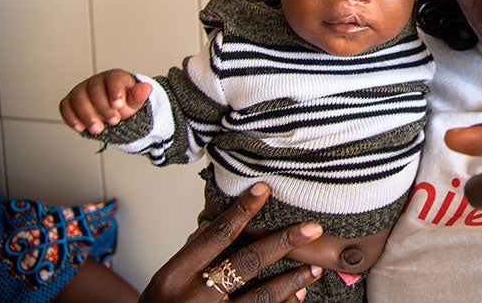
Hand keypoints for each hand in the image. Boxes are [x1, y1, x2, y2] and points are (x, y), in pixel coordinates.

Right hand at [59, 69, 151, 133]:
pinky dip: (71, 117)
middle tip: (114, 121)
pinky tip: (80, 128)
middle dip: (103, 107)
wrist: (113, 111)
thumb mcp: (135, 101)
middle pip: (94, 90)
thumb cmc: (124, 103)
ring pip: (78, 98)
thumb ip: (139, 95)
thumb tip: (146, 88)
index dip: (115, 92)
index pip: (112, 79)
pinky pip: (65, 106)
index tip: (119, 105)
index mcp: (114, 77)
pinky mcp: (71, 101)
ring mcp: (81, 90)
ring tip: (98, 129)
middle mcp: (95, 81)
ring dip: (87, 115)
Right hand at [140, 182, 323, 301]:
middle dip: (282, 243)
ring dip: (292, 281)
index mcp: (176, 275)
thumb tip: (227, 219)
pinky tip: (298, 295)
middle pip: (246, 263)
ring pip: (260, 296)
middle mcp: (194, 297)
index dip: (242, 211)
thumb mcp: (167, 277)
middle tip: (312, 229)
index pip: (216, 235)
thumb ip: (196, 253)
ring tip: (314, 268)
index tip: (264, 190)